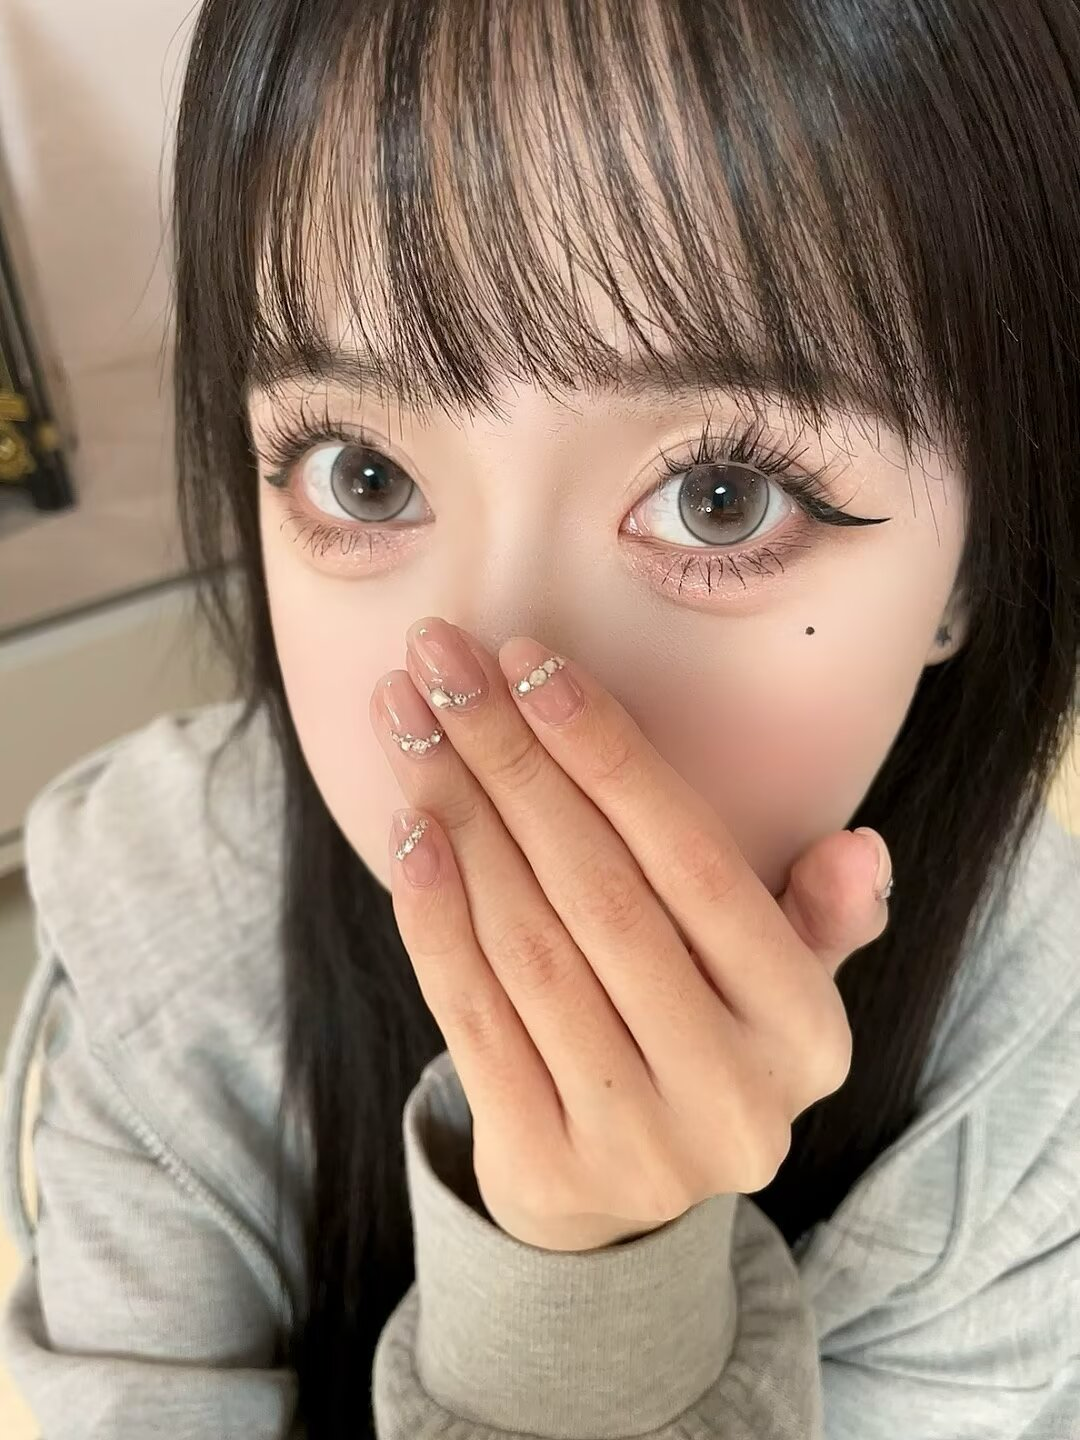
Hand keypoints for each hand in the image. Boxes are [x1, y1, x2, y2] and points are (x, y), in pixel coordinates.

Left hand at [368, 617, 892, 1252]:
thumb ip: (818, 918)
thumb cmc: (692, 1041)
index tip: (532, 663)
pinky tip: (407, 829)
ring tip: (409, 724)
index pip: (696, 863)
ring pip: (529, 943)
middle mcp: (734, 1091)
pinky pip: (473, 1014)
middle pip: (600, 891)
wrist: (618, 1207)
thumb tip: (860, 849)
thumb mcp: (776, 987)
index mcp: (805, 1027)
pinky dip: (433, 914)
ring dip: (459, 816)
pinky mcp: (548, 1167)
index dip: (609, 757)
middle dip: (512, 760)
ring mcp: (640, 1142)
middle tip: (443, 664)